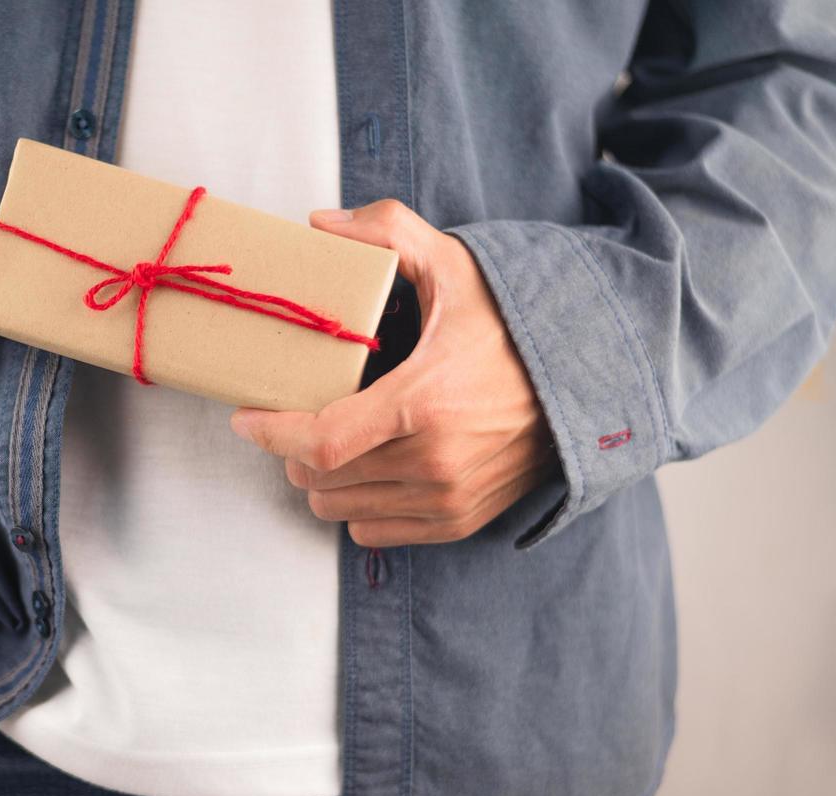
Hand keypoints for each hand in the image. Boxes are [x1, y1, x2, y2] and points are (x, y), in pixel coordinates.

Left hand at [228, 200, 556, 546]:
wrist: (590, 380)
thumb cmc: (515, 324)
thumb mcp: (456, 264)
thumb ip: (389, 231)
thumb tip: (321, 224)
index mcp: (424, 403)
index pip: (321, 441)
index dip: (271, 433)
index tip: (245, 416)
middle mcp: (435, 461)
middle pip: (320, 477)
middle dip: (291, 449)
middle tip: (293, 417)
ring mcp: (448, 498)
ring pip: (339, 508)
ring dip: (320, 479)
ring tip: (328, 441)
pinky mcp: (459, 521)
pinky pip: (374, 532)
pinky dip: (356, 506)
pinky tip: (365, 468)